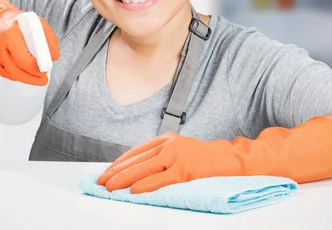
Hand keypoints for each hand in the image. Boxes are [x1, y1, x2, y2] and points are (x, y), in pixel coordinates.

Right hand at [0, 0, 59, 85]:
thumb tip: (54, 56)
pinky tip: (26, 73)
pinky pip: (7, 74)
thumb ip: (48, 38)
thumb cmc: (18, 22)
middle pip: (16, 71)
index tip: (45, 69)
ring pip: (11, 75)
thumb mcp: (37, 23)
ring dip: (26, 79)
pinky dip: (18, 76)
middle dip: (32, 78)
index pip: (22, 58)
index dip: (34, 68)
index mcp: (10, 34)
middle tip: (44, 79)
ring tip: (38, 77)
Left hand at [96, 133, 242, 193]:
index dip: (120, 162)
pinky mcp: (185, 171)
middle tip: (101, 182)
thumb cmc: (205, 158)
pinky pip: (161, 180)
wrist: (230, 159)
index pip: (137, 151)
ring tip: (110, 188)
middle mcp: (169, 146)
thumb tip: (138, 171)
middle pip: (137, 160)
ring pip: (144, 169)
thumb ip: (162, 156)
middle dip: (116, 172)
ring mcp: (177, 157)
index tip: (106, 172)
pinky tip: (133, 191)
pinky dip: (145, 186)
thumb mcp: (181, 149)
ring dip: (124, 179)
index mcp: (167, 139)